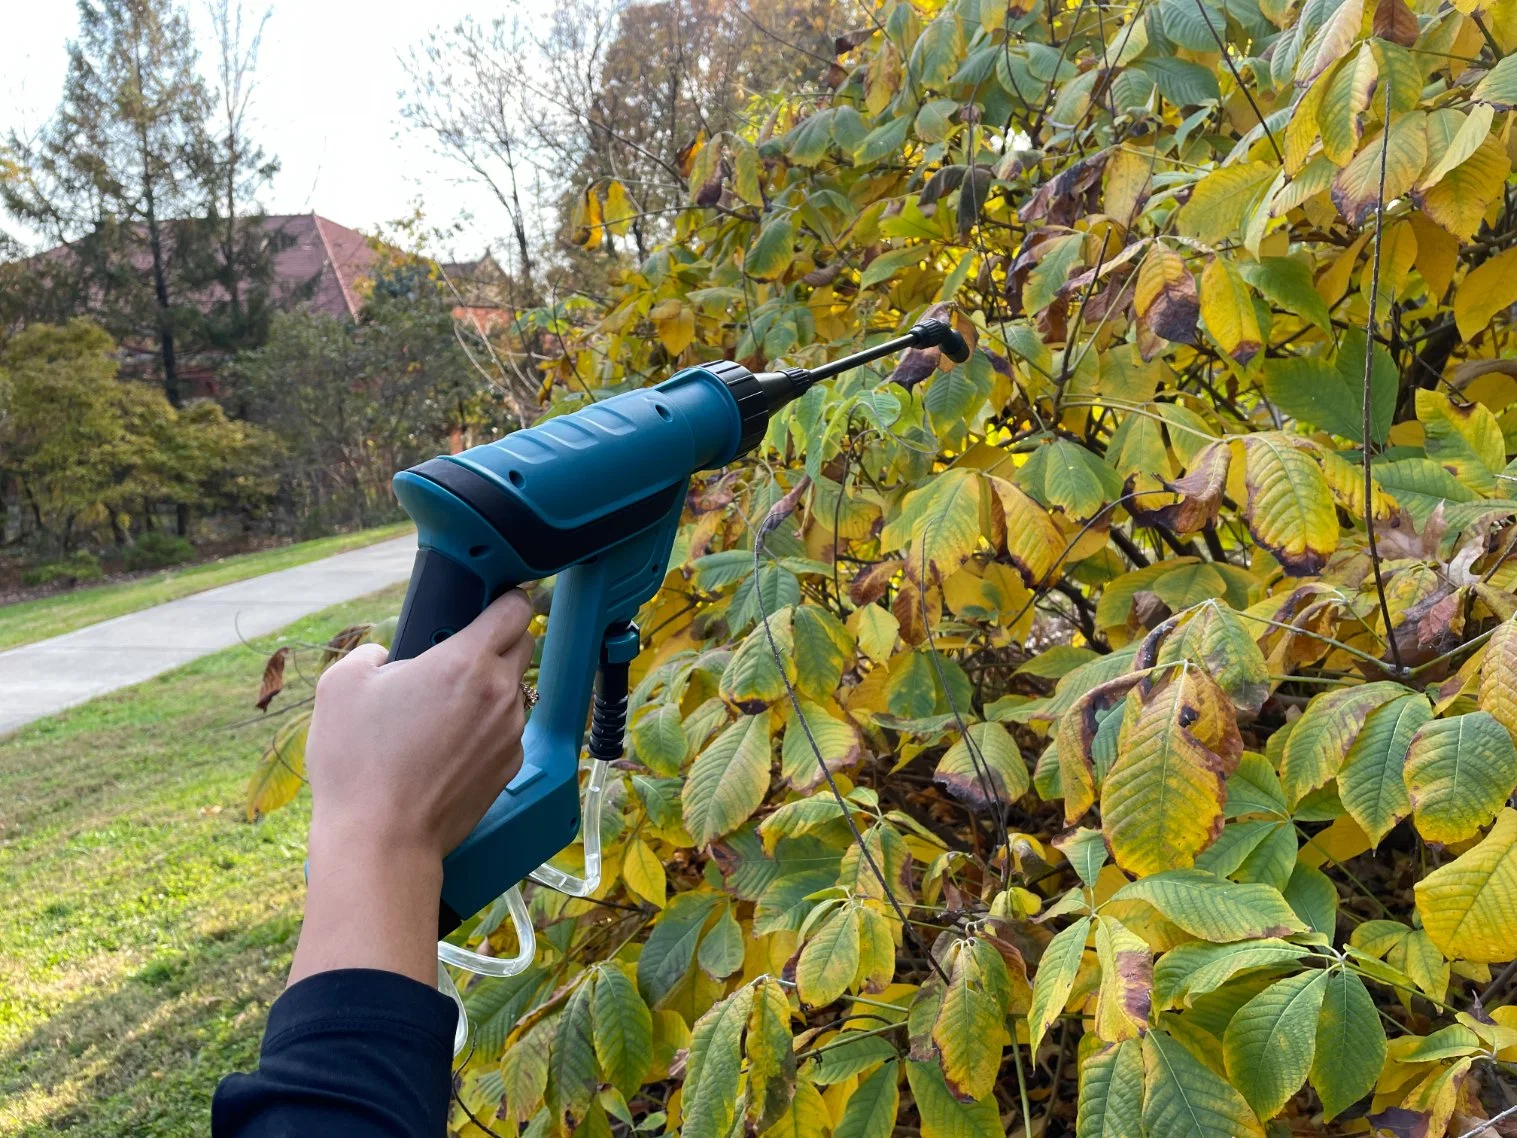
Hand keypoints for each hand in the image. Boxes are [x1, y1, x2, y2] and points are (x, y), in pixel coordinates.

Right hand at [288, 590, 534, 986]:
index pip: (516, 609)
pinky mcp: (510, 767)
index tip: (491, 601)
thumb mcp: (341, 686)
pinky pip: (506, 730)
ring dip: (489, 689)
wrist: (382, 839)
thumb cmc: (359, 762)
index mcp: (467, 661)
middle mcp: (500, 693)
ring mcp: (510, 732)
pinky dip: (486, 728)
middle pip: (521, 646)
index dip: (506, 599)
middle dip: (496, 641)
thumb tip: (383, 656)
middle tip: (455, 654)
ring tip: (442, 709)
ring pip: (513, 691)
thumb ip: (367, 653)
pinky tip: (447, 745)